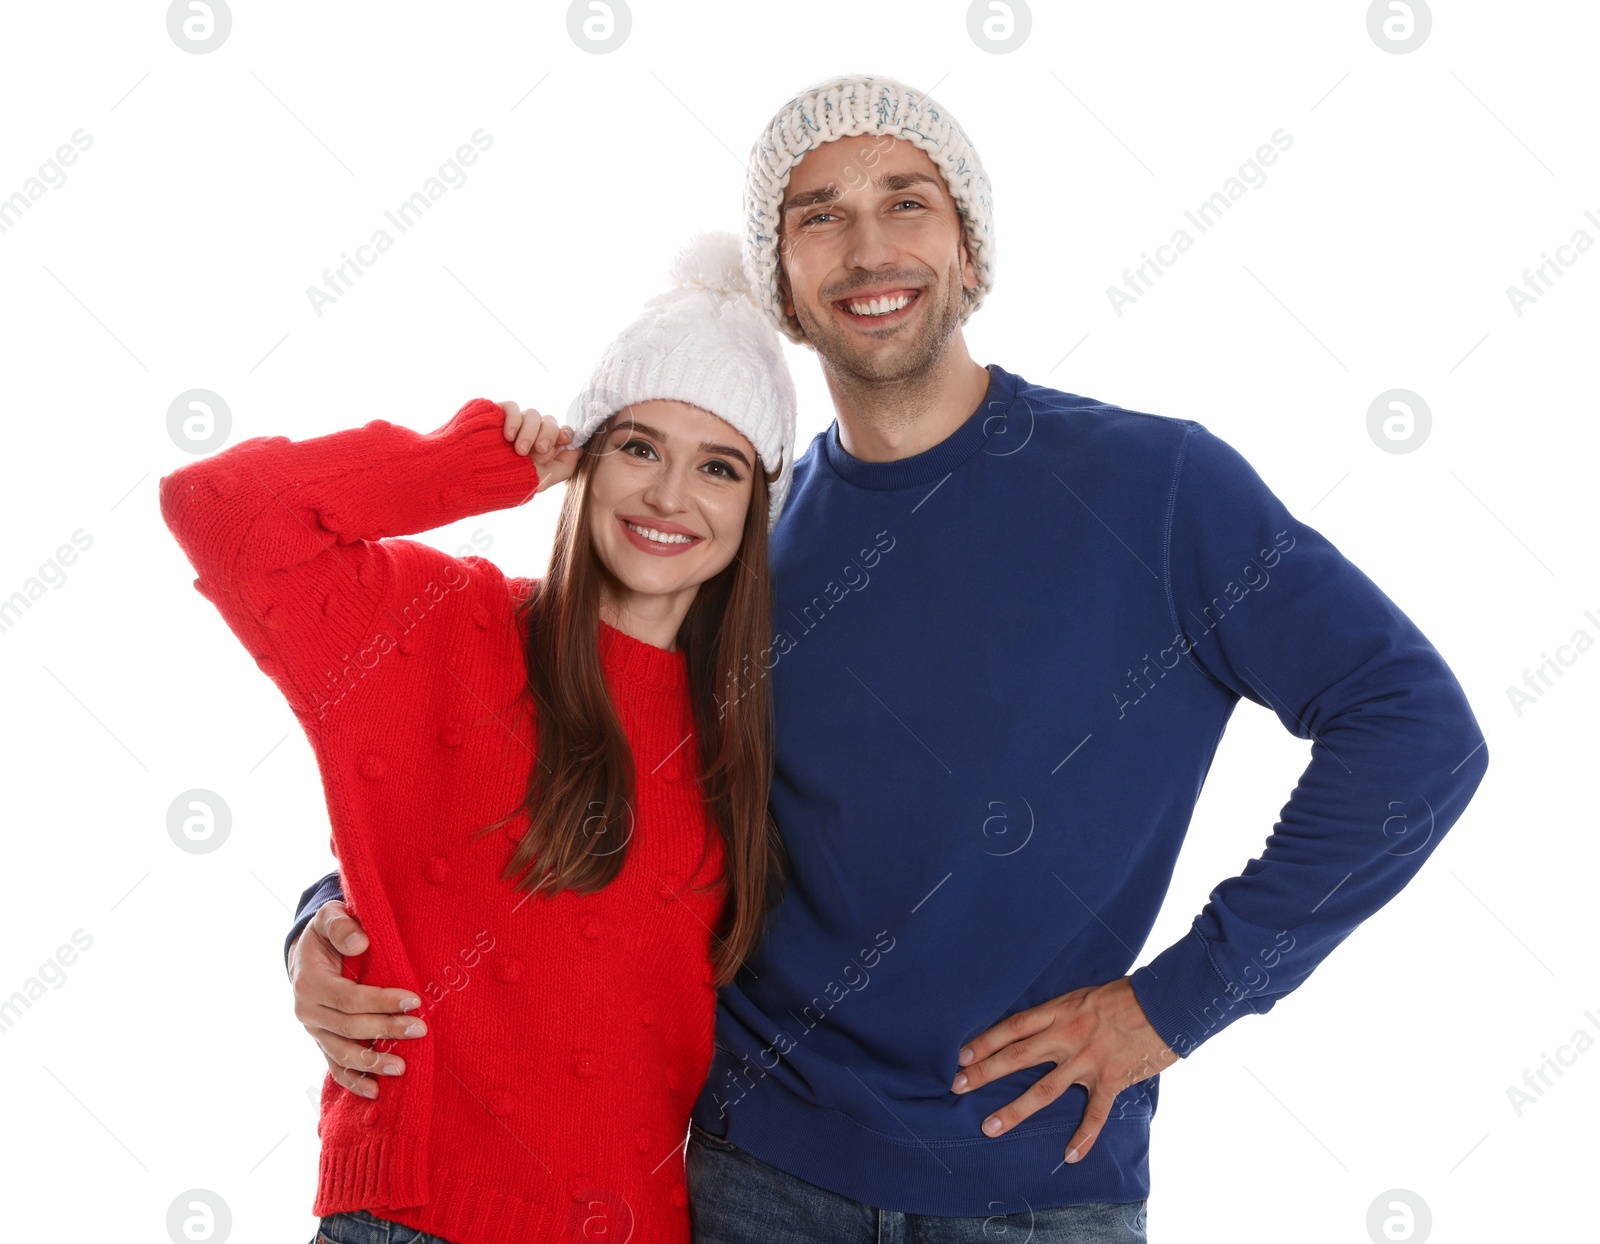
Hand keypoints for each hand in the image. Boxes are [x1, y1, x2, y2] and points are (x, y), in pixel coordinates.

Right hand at [289, 901, 426, 1099]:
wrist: (306, 953)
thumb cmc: (326, 934)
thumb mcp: (329, 918)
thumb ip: (341, 925)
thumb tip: (360, 943)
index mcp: (310, 983)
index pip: (349, 998)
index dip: (381, 1001)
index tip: (413, 1000)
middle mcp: (308, 1012)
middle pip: (350, 1027)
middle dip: (386, 1030)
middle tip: (420, 1030)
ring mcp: (314, 1031)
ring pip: (342, 1053)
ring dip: (372, 1063)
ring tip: (402, 1068)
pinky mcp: (322, 1042)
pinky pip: (335, 1066)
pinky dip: (353, 1081)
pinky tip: (375, 1092)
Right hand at [499, 400, 579, 494]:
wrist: (474, 478)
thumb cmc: (506, 482)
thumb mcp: (541, 479)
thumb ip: (565, 465)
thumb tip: (580, 449)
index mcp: (541, 448)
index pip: (561, 432)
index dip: (565, 434)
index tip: (563, 441)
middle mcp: (529, 434)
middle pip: (550, 421)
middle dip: (547, 435)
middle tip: (538, 450)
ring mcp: (513, 423)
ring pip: (533, 414)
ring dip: (530, 432)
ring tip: (518, 450)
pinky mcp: (496, 414)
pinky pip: (513, 407)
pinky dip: (514, 419)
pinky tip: (508, 436)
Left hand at [949, 976, 1176, 1164]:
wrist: (1166, 1003)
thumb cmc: (1125, 996)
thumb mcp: (1083, 996)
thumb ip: (1059, 1014)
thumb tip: (1034, 1028)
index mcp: (1060, 1012)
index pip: (1013, 1027)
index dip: (985, 1041)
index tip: (960, 1055)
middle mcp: (1068, 1036)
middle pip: (1018, 1056)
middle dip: (985, 1073)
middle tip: (957, 1087)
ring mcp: (1089, 1059)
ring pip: (1045, 1090)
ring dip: (1015, 1110)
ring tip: (990, 1128)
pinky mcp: (1112, 1079)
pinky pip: (1095, 1114)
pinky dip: (1084, 1137)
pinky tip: (1070, 1156)